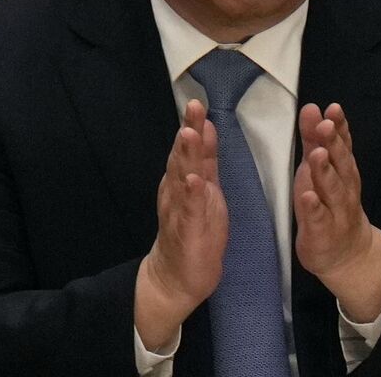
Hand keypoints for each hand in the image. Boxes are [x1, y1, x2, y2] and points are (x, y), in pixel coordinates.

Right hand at [136, 99, 226, 351]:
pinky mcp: (186, 230)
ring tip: (190, 133)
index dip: (195, 126)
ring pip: (182, 178)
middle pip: (183, 157)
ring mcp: (180, 210)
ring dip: (186, 156)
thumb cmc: (193, 233)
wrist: (175, 277)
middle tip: (193, 106)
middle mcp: (177, 191)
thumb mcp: (204, 191)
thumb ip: (205, 160)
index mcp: (184, 181)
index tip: (199, 103)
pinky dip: (190, 194)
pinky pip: (188, 210)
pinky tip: (193, 180)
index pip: (191, 149)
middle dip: (188, 131)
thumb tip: (205, 127)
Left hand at [293, 103, 380, 321]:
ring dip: (325, 172)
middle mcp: (344, 189)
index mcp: (343, 171)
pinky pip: (319, 220)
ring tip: (317, 154)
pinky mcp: (322, 233)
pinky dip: (314, 208)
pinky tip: (308, 197)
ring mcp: (335, 212)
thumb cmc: (329, 204)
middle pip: (340, 164)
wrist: (348, 254)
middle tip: (325, 126)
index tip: (333, 109)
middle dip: (333, 144)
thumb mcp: (321, 169)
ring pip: (332, 190)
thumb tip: (312, 108)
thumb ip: (315, 140)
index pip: (343, 145)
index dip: (339, 127)